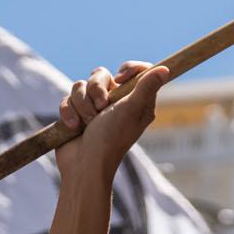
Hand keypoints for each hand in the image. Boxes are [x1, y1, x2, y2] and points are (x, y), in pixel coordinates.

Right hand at [54, 61, 170, 184]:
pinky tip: (74, 127)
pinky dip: (69, 113)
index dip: (128, 69)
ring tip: (87, 123)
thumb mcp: (131, 110)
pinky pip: (67, 98)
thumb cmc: (111, 139)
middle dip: (96, 91)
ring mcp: (94, 107)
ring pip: (81, 85)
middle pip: (101, 74)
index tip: (120, 79)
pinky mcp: (76, 113)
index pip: (137, 71)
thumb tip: (166, 69)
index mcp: (136, 100)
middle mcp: (116, 101)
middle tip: (101, 109)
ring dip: (81, 105)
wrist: (83, 164)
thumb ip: (146, 87)